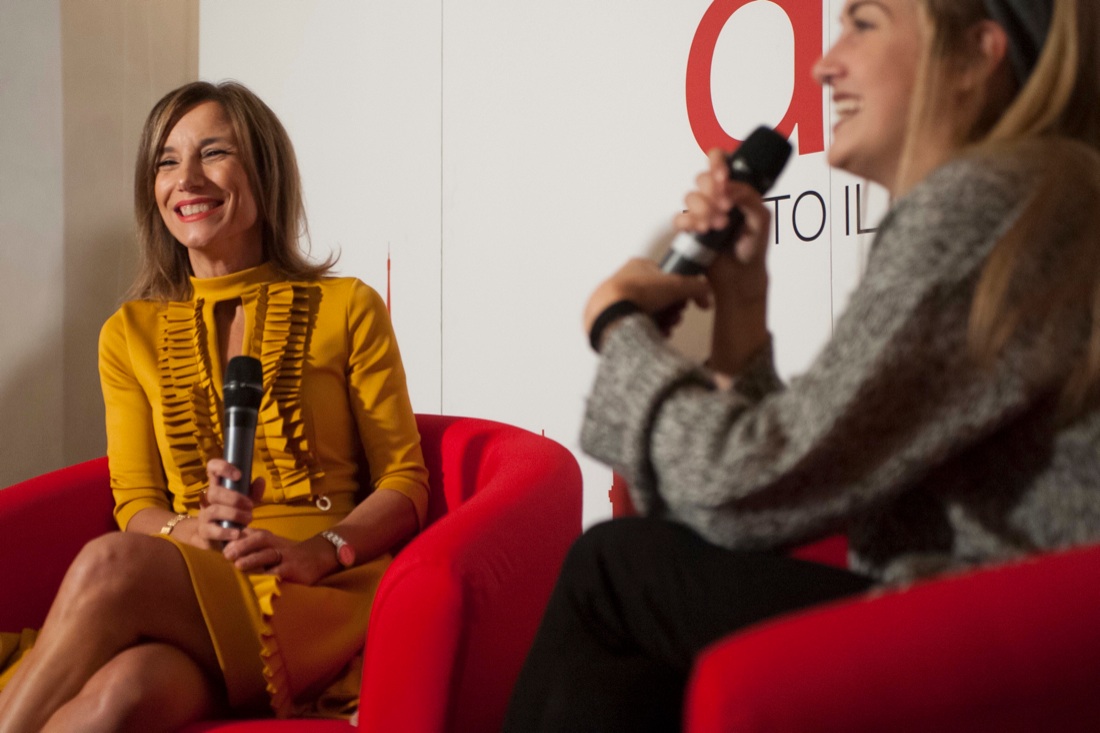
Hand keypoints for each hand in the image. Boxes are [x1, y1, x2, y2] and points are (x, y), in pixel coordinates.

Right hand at [174, 459, 264, 549]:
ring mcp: (204, 515)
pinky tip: (238, 533)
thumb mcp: (245, 501)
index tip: (238, 476)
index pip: (212, 468)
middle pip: (214, 492)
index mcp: (218, 486)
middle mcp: (208, 499)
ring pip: (214, 510)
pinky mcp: (205, 531)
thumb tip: (261, 480)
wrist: (219, 537)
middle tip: (250, 506)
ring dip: (235, 514)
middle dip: (235, 498)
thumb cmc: (233, 513)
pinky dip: (226, 532)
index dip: (222, 467)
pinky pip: (212, 531)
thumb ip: (254, 492)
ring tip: (249, 519)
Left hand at [222, 530, 337, 584]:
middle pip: (261, 539)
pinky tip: (257, 581)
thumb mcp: (273, 544)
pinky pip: (280, 573)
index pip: (253, 533)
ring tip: (238, 565)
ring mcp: (287, 557)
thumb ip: (254, 543)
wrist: (319, 557)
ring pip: (269, 555)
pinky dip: (269, 576)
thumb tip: (228, 544)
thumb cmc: (288, 553)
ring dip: (253, 559)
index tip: (223, 545)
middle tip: (227, 554)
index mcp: (271, 538)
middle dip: (243, 545)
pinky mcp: (295, 570)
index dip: (238, 537)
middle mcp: (278, 544)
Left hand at [583, 258, 710, 337]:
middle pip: (657, 297)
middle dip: (670, 309)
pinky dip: (647, 330)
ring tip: (666, 326)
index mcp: (638, 266)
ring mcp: (616, 299)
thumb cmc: (634, 293)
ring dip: (661, 320)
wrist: (610, 312)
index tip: (683, 301)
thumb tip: (705, 293)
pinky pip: (634, 324)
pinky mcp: (610, 318)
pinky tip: (654, 334)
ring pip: (647, 311)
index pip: (665, 277)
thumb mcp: (676, 285)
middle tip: (675, 315)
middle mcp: (625, 280)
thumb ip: (696, 287)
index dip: (678, 291)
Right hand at [673, 147, 771, 303]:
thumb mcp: (761, 217)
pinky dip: (690, 223)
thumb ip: (749, 197)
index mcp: (733, 188)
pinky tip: (703, 230)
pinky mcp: (690, 229)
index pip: (719, 160)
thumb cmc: (754, 244)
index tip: (723, 178)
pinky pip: (679, 219)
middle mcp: (714, 196)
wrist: (743, 274)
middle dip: (712, 192)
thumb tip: (729, 187)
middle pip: (701, 178)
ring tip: (719, 225)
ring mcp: (700, 212)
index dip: (717, 162)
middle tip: (726, 208)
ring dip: (704, 209)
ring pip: (690, 197)